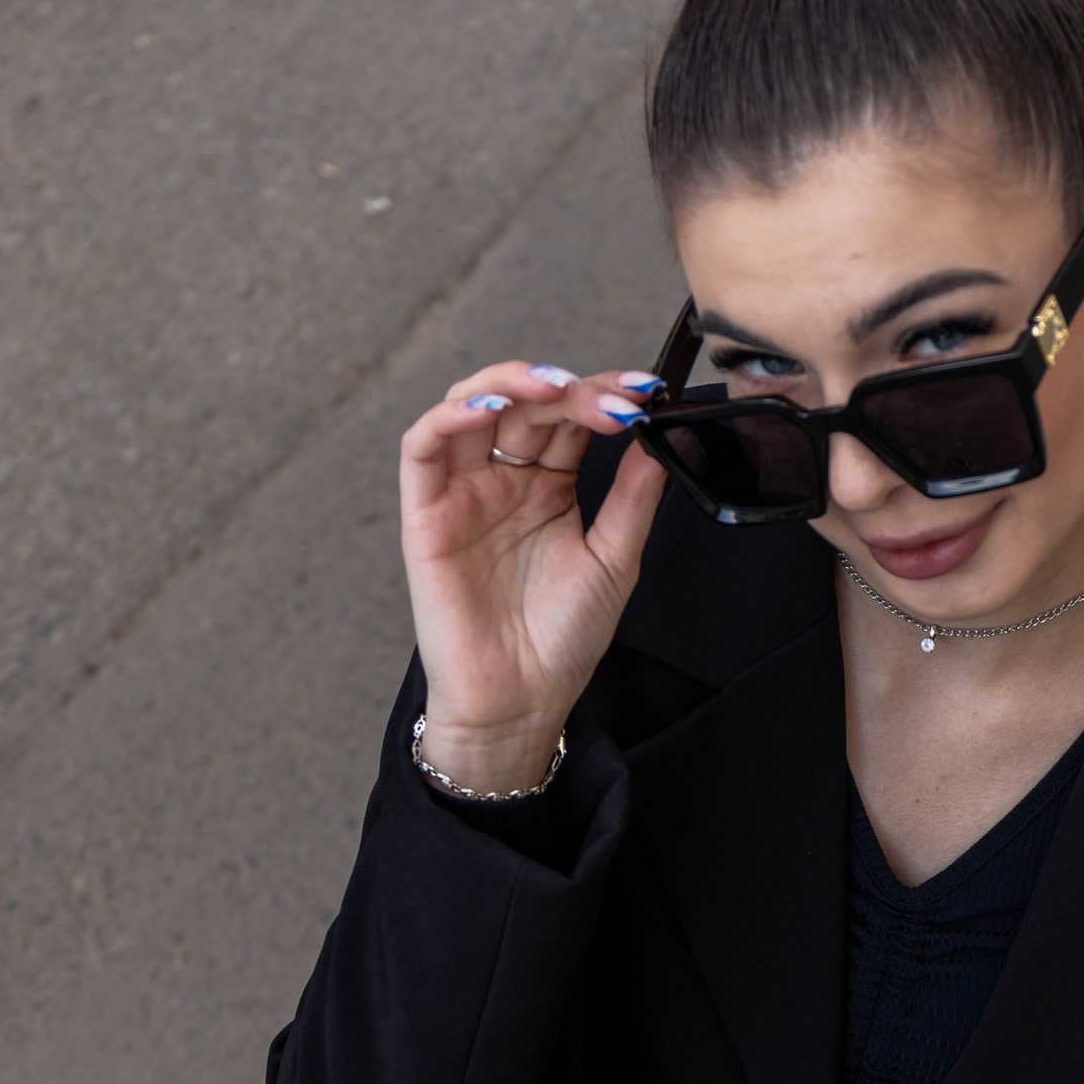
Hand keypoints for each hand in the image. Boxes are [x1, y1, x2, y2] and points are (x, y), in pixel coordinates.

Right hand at [397, 358, 668, 793]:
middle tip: (608, 399)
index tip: (644, 392)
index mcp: (549, 488)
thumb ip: (633, 496)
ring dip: (509, 383)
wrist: (521, 700)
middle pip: (527, 406)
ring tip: (552, 388)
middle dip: (568, 391)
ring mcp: (463, 493)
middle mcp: (504, 482)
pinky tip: (489, 406)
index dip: (603, 396)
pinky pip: (424, 448)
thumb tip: (658, 433)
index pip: (571, 419)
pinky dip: (450, 415)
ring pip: (471, 408)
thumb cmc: (562, 640)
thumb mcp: (615, 559)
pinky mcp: (425, 513)